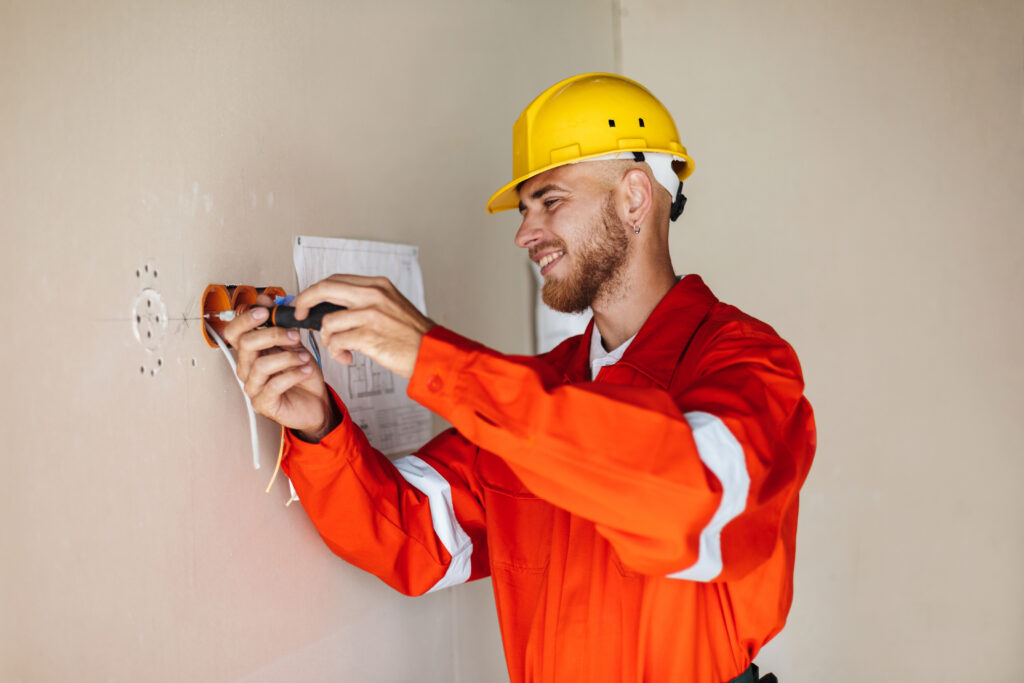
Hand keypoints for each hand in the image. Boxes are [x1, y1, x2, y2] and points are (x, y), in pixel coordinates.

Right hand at [222, 295, 336, 441]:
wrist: (316, 403)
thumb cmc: (302, 375)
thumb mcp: (295, 346)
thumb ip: (281, 326)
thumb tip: (270, 302)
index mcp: (251, 352)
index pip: (234, 332)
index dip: (245, 318)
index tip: (265, 310)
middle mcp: (248, 369)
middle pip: (246, 344)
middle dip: (273, 334)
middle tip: (294, 335)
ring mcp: (253, 387)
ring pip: (261, 365)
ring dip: (288, 357)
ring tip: (305, 358)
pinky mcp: (263, 403)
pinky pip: (274, 385)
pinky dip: (293, 375)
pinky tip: (305, 371)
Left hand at [292, 275, 434, 378]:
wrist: (433, 353)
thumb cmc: (413, 336)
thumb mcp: (393, 306)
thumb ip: (367, 301)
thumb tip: (336, 307)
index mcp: (378, 285)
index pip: (336, 280)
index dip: (315, 291)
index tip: (307, 302)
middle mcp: (373, 295)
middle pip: (324, 289)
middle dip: (305, 302)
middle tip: (300, 315)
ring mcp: (370, 315)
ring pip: (328, 322)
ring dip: (327, 339)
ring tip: (340, 349)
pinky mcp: (368, 336)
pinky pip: (336, 342)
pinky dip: (337, 353)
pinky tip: (348, 358)